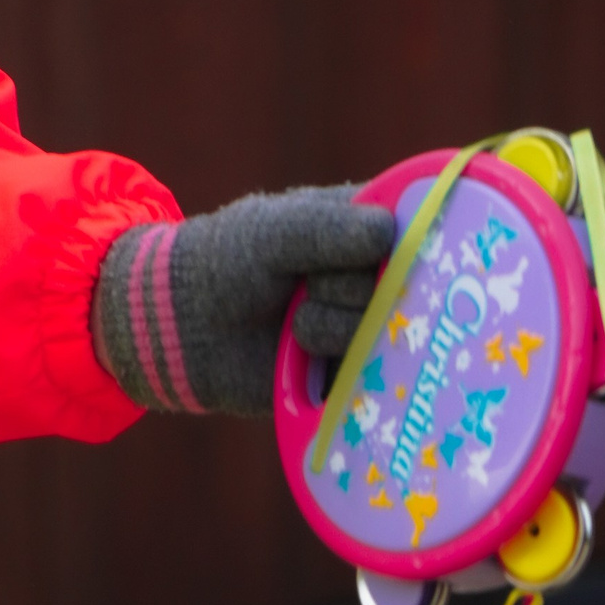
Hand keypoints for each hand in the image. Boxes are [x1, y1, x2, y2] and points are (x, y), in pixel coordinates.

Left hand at [93, 185, 397, 418]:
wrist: (184, 329)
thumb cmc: (226, 261)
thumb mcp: (272, 232)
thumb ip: (326, 228)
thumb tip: (390, 232)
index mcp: (364, 227)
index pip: (420, 229)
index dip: (411, 243)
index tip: (384, 254)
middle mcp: (376, 277)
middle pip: (406, 286)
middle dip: (348, 289)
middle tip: (304, 286)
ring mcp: (367, 326)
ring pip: (385, 331)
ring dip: (329, 328)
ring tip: (292, 325)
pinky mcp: (353, 373)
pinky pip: (373, 377)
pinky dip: (336, 369)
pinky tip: (305, 359)